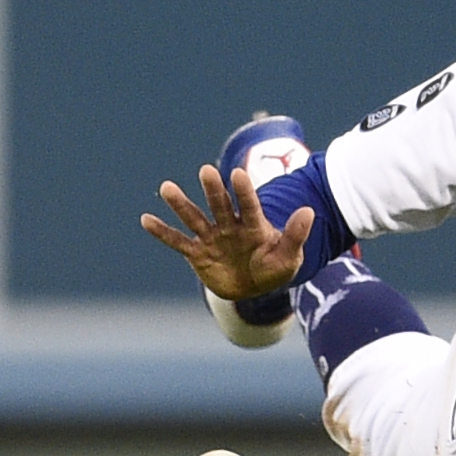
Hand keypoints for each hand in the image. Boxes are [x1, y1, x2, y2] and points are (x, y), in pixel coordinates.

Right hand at [140, 164, 314, 299]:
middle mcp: (230, 226)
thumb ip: (295, 234)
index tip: (237, 173)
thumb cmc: (274, 266)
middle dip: (213, 190)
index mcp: (253, 225)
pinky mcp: (197, 253)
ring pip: (195, 218)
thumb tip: (309, 211)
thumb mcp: (289, 255)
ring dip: (181, 204)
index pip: (249, 205)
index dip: (243, 191)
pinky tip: (145, 219)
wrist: (254, 285)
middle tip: (206, 170)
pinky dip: (162, 232)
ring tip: (166, 186)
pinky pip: (178, 242)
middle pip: (220, 205)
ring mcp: (212, 238)